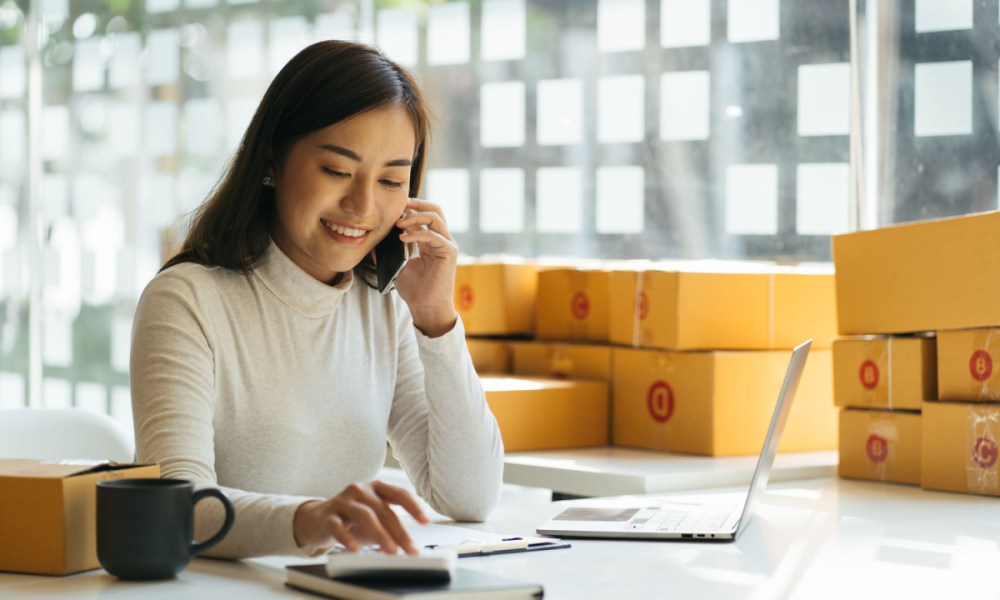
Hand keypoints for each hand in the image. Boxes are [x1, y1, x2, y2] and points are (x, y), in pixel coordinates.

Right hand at [293, 481, 429, 554]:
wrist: (316, 520)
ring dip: (380, 534)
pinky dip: (347, 537)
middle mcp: (360, 489)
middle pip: (384, 509)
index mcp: (376, 488)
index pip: (399, 494)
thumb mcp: (374, 521)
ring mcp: (343, 500)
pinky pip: (338, 525)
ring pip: (364, 515)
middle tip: (410, 549)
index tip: (426, 521)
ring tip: (390, 550)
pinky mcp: (327, 515)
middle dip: (399, 532)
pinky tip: (355, 548)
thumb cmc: (352, 519)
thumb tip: (408, 545)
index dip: (414, 507)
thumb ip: (390, 528)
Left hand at [392, 198, 459, 336]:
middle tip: (400, 205)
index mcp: (431, 241)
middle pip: (435, 209)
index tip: (393, 208)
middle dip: (417, 203)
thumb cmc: (414, 290)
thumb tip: (373, 241)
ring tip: (398, 223)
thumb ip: (389, 252)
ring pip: (435, 217)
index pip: (424, 215)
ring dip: (415, 216)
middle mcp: (441, 240)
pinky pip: (433, 235)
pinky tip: (403, 238)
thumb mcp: (397, 266)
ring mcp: (447, 244)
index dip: (410, 209)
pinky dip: (417, 233)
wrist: (425, 307)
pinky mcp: (449, 252)